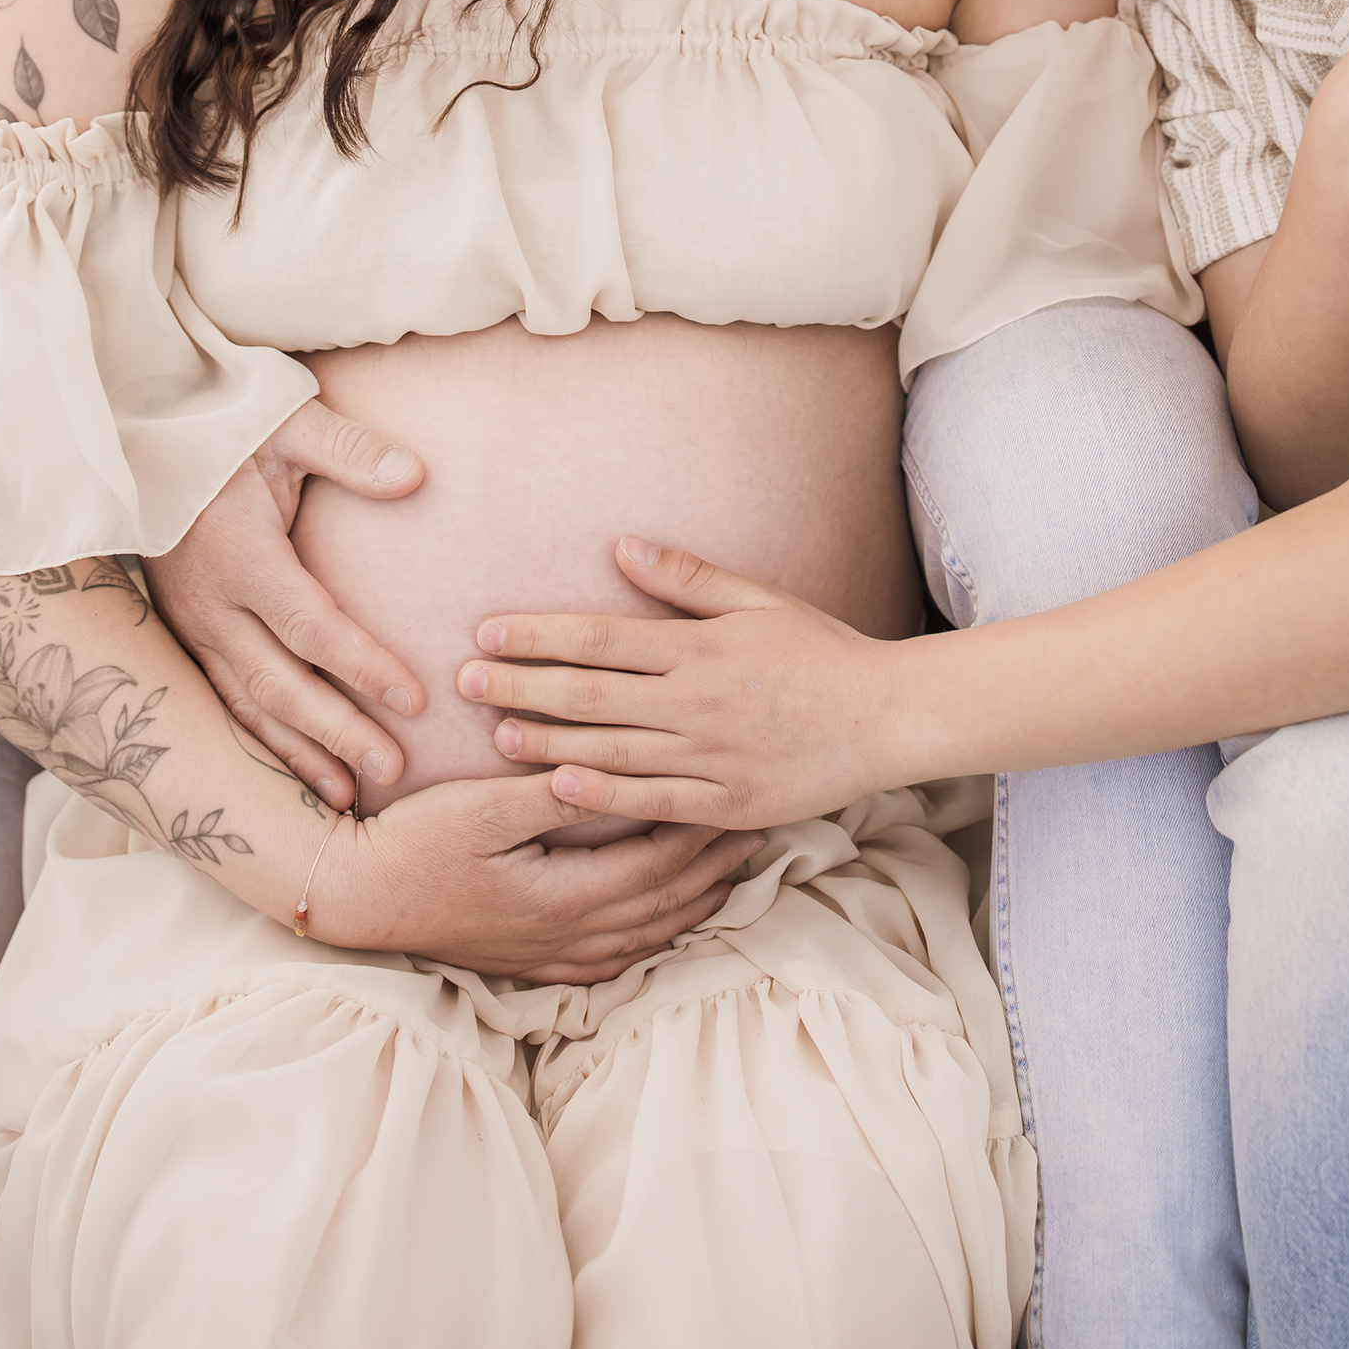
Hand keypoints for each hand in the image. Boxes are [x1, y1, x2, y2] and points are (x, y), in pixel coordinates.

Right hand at [147, 397, 428, 811]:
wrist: (141, 443)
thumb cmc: (227, 432)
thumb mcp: (287, 424)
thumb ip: (349, 450)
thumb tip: (415, 476)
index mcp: (240, 555)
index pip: (309, 625)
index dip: (361, 664)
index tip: (415, 698)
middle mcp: (209, 604)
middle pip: (279, 684)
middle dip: (337, 731)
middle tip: (394, 769)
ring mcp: (191, 628)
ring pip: (247, 707)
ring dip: (299, 753)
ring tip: (351, 795)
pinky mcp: (185, 639)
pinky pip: (225, 702)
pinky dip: (262, 744)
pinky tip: (300, 773)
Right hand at [309, 771, 766, 982]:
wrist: (358, 897)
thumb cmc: (415, 842)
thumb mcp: (481, 805)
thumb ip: (549, 790)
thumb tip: (606, 766)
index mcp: (564, 896)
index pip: (657, 863)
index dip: (701, 829)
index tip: (737, 794)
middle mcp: (568, 935)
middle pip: (665, 903)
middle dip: (715, 865)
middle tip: (758, 827)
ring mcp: (551, 953)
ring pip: (646, 934)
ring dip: (694, 902)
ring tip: (732, 871)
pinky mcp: (534, 959)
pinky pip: (615, 956)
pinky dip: (653, 935)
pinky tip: (667, 921)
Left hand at [455, 540, 903, 830]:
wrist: (887, 716)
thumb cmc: (822, 650)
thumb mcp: (759, 599)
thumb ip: (687, 578)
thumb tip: (621, 546)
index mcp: (700, 648)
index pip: (600, 639)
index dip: (539, 636)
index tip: (486, 634)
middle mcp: (696, 702)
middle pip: (591, 694)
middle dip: (521, 687)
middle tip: (462, 684)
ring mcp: (710, 756)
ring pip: (610, 750)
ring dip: (546, 742)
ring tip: (494, 735)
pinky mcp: (725, 803)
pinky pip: (652, 801)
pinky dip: (603, 795)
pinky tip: (558, 787)